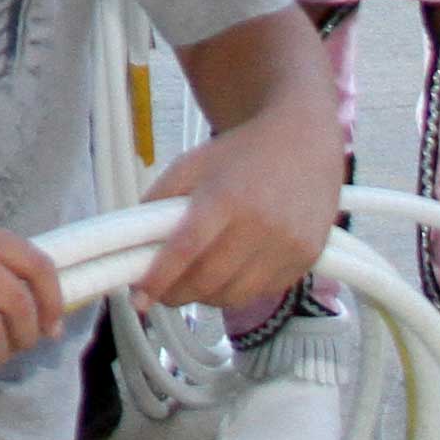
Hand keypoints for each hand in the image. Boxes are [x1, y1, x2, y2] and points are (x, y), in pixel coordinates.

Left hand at [140, 103, 347, 322]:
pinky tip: (229, 273)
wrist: (305, 141)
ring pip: (234, 295)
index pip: (186, 249)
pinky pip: (262, 292)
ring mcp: (287, 245)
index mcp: (225, 197)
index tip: (139, 297)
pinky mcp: (306, 259)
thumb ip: (160, 199)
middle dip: (177, 294)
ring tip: (195, 282)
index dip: (160, 278)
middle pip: (209, 281)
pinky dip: (239, 291)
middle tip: (162, 293)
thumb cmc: (242, 153)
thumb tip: (133, 242)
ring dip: (207, 297)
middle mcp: (260, 224)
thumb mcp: (192, 163)